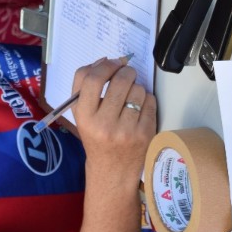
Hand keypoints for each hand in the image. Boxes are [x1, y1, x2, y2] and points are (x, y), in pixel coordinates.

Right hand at [71, 57, 155, 174]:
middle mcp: (104, 124)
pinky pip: (150, 101)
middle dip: (125, 72)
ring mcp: (127, 130)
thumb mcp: (81, 114)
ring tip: (130, 98)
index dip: (105, 65)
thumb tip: (105, 60)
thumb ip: (84, 86)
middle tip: (126, 75)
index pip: (92, 79)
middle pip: (120, 79)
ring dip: (136, 88)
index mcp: (84, 117)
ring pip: (138, 89)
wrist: (111, 171)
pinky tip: (139, 109)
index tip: (112, 64)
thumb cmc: (96, 137)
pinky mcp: (145, 133)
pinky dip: (146, 100)